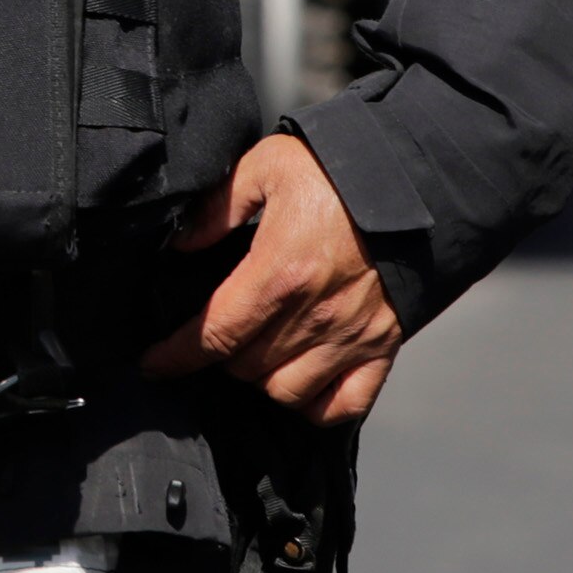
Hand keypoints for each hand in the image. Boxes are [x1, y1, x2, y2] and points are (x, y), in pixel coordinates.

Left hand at [140, 135, 403, 424]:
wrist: (420, 179)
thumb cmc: (339, 170)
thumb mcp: (266, 166)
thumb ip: (217, 208)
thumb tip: (180, 245)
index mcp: (280, 272)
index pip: (214, 334)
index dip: (176, 356)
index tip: (153, 364)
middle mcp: (315, 315)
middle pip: (246, 367)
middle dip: (218, 357)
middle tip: (213, 337)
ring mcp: (352, 336)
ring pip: (287, 392)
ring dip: (261, 380)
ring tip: (253, 355)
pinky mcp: (384, 346)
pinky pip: (345, 405)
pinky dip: (317, 406)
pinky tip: (300, 383)